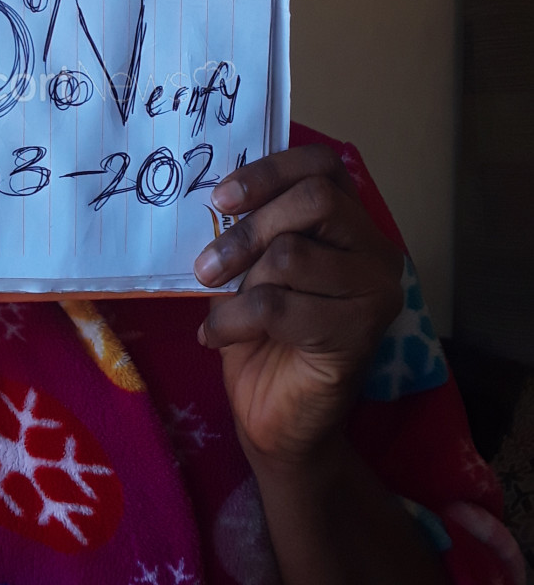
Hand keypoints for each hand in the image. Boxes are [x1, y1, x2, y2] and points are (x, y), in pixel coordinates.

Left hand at [193, 144, 402, 465]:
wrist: (277, 418)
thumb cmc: (261, 335)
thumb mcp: (249, 268)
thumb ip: (248, 228)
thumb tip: (210, 197)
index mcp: (350, 222)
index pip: (324, 165)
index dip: (271, 170)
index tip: (221, 197)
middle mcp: (375, 250)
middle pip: (316, 199)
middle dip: (249, 227)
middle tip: (207, 265)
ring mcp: (376, 292)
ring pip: (294, 254)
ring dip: (240, 282)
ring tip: (219, 305)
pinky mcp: (360, 333)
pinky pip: (280, 306)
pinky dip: (234, 319)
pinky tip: (219, 335)